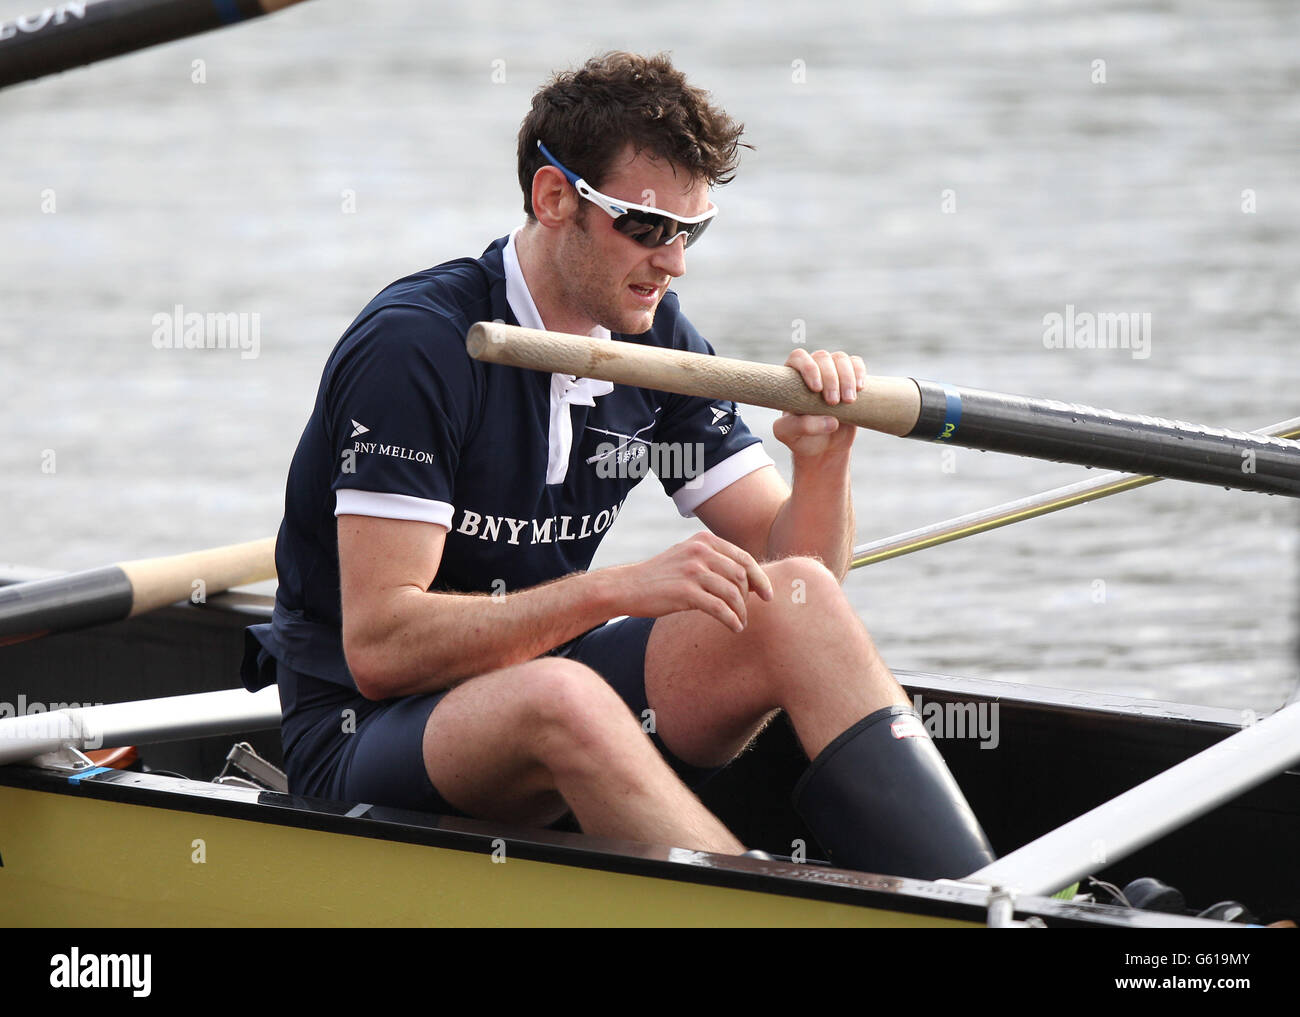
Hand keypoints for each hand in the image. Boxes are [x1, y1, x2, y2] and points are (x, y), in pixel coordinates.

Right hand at [614, 533, 773, 632]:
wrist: (628, 586)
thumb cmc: (661, 576)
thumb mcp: (687, 555)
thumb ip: (713, 559)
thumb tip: (746, 576)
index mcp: (704, 540)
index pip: (744, 558)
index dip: (760, 577)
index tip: (767, 594)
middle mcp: (701, 552)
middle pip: (742, 575)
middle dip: (750, 596)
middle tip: (748, 611)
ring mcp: (693, 571)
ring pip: (734, 593)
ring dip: (741, 611)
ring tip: (740, 622)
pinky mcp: (686, 592)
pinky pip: (720, 608)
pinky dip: (732, 620)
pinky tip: (734, 628)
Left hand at [775, 348, 865, 458]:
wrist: (823, 447)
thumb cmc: (800, 438)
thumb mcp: (790, 435)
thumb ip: (802, 426)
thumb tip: (832, 421)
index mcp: (791, 378)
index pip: (798, 358)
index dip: (808, 368)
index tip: (816, 389)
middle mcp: (811, 370)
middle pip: (822, 357)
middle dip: (830, 378)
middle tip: (833, 402)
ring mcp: (832, 372)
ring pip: (841, 359)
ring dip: (847, 377)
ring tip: (848, 401)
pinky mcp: (849, 378)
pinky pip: (856, 364)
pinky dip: (859, 373)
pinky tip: (860, 389)